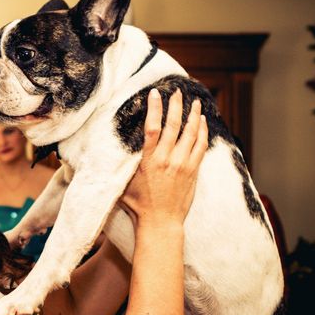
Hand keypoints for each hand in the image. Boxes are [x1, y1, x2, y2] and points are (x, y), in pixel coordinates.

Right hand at [118, 88, 207, 229]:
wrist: (161, 223)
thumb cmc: (138, 205)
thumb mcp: (124, 182)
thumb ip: (124, 164)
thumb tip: (112, 150)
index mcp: (149, 160)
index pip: (153, 127)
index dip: (155, 108)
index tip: (156, 93)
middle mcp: (168, 160)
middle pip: (175, 125)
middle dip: (176, 105)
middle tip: (178, 91)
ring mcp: (183, 165)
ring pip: (192, 134)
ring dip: (194, 116)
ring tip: (195, 103)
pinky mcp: (193, 172)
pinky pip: (201, 146)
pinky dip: (203, 132)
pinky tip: (202, 123)